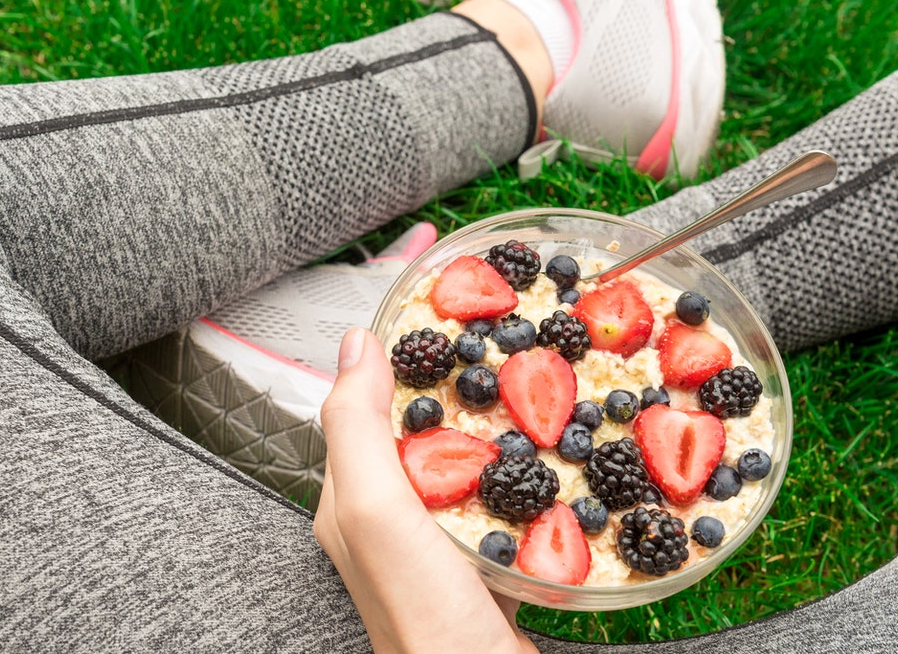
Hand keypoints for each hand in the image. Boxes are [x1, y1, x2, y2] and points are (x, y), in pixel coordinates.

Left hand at [315, 328, 537, 653]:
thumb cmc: (423, 611)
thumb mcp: (377, 508)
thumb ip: (358, 426)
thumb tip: (357, 343)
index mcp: (351, 495)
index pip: (365, 398)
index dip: (397, 344)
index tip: (433, 286)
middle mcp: (388, 515)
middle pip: (418, 421)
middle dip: (451, 371)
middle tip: (493, 324)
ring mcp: (435, 538)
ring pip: (460, 453)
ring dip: (489, 412)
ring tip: (526, 370)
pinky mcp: (480, 556)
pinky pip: (496, 492)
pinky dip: (518, 462)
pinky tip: (546, 450)